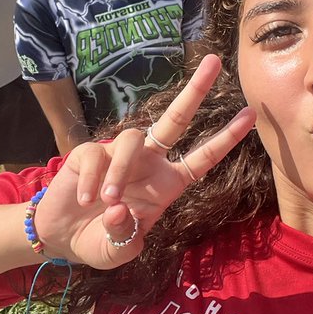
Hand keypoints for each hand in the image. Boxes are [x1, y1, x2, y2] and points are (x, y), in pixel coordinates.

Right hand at [31, 54, 255, 269]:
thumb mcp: (118, 251)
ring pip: (131, 139)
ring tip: (109, 201)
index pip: (202, 158)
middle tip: (214, 62)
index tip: (250, 114)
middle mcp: (148, 162)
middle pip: (176, 119)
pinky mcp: (90, 153)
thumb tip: (119, 209)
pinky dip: (93, 181)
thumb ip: (124, 237)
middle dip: (195, 90)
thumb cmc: (100, 241)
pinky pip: (96, 155)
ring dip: (120, 171)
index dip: (226, 138)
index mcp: (167, 184)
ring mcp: (119, 154)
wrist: (61, 237)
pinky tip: (88, 200)